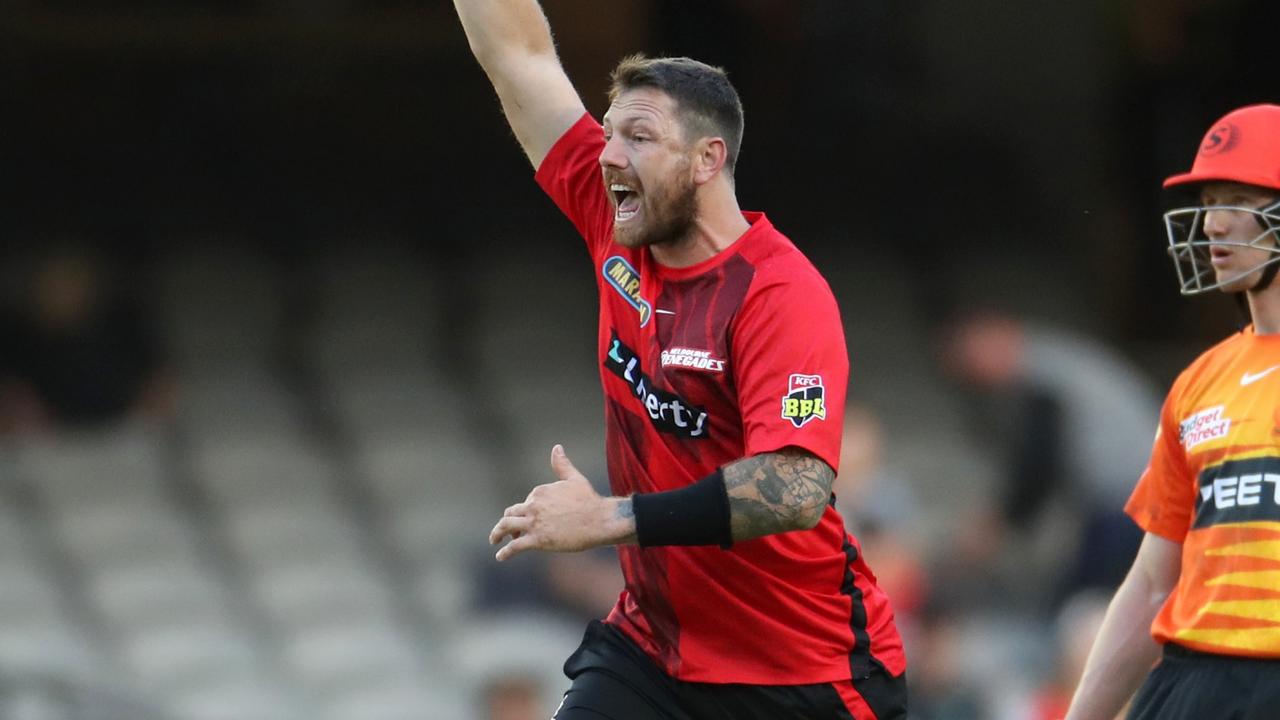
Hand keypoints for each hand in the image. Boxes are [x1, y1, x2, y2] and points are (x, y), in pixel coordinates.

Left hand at [488, 445, 632, 560]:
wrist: (599, 520)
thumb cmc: (589, 500)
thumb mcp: (574, 479)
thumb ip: (562, 465)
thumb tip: (556, 447)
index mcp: (540, 492)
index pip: (526, 503)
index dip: (525, 512)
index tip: (529, 520)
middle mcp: (533, 505)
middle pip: (511, 513)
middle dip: (506, 522)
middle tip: (502, 532)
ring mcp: (534, 523)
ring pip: (506, 526)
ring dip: (497, 534)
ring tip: (494, 540)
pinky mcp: (537, 540)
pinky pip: (515, 547)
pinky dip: (505, 552)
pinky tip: (500, 557)